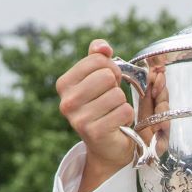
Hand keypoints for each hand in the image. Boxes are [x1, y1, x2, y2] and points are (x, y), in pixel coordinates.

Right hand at [54, 39, 134, 190]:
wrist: (106, 145)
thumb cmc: (102, 106)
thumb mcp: (97, 78)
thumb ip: (97, 57)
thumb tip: (102, 47)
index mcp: (64, 84)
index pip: (97, 60)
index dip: (110, 69)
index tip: (107, 82)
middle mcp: (67, 101)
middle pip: (107, 76)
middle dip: (116, 86)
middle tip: (111, 98)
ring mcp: (78, 118)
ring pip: (117, 94)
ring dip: (121, 103)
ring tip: (112, 112)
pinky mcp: (94, 132)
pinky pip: (124, 111)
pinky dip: (127, 116)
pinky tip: (117, 123)